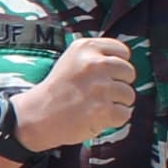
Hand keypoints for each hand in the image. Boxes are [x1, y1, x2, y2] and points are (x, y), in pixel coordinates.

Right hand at [15, 36, 135, 151]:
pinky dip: (114, 119)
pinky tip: (98, 117)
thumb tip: (124, 62)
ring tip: (97, 105)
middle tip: (100, 93)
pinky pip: (125, 113)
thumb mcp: (72, 59)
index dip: (116, 66)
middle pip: (129, 72)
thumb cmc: (58, 89)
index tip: (104, 75)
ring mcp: (100, 87)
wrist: (38, 114)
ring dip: (117, 103)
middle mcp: (94, 64)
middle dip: (119, 84)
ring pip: (129, 95)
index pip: (122, 51)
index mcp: (86, 48)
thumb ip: (97, 56)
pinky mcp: (103, 109)